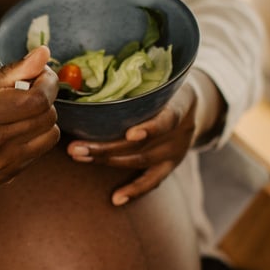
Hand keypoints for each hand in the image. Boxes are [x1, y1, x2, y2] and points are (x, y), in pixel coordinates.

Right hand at [0, 46, 60, 203]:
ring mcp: (2, 164)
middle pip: (48, 116)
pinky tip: (12, 130)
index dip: (48, 82)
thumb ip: (8, 72)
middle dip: (45, 97)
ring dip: (43, 119)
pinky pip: (38, 152)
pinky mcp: (6, 177)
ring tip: (21, 110)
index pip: (37, 98)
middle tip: (28, 88)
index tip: (42, 73)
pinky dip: (33, 137)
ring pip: (49, 136)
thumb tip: (43, 53)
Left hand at [65, 72, 224, 205]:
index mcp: (180, 104)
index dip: (151, 128)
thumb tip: (85, 69)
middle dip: (106, 146)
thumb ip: (137, 76)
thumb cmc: (164, 85)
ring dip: (107, 160)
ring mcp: (176, 152)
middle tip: (75, 147)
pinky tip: (115, 199)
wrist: (194, 104)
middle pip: (142, 145)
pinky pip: (152, 182)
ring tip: (78, 156)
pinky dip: (134, 191)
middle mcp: (180, 132)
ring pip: (139, 161)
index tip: (131, 134)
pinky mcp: (170, 166)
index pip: (168, 119)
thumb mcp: (162, 76)